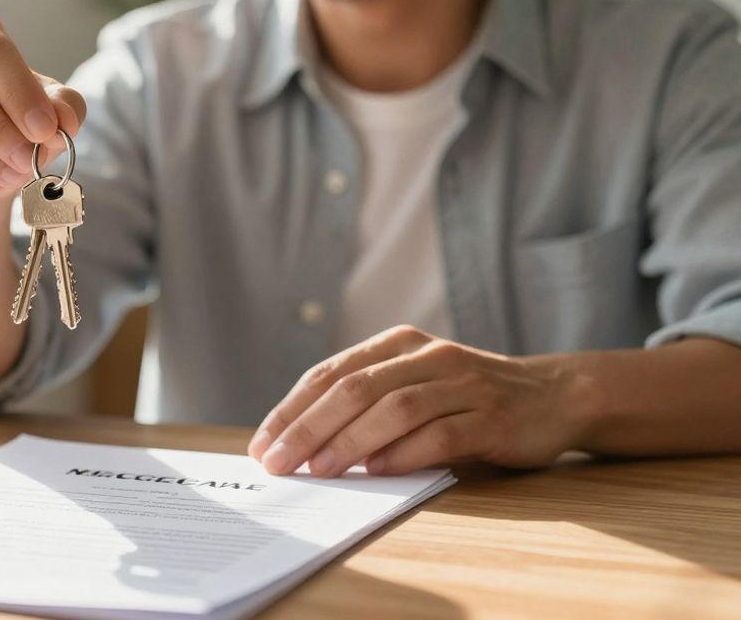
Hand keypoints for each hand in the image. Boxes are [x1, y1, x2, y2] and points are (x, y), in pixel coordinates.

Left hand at [247, 326, 580, 476]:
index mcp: (399, 344)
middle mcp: (428, 357)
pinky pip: (443, 433)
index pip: (331, 373)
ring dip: (351, 442)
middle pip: (355, 388)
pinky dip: (407, 453)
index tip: (263, 444)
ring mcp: (464, 383)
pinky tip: (379, 472)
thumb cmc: (467, 398)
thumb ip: (368, 405)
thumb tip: (303, 447)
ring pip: (395, 408)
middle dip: (309, 427)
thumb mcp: (414, 386)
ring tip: (320, 470)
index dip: (292, 409)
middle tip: (279, 462)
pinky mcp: (493, 415)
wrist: (553, 396)